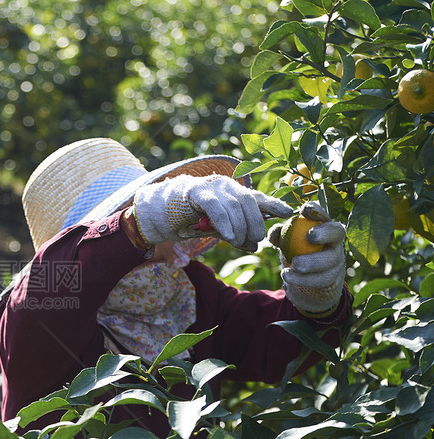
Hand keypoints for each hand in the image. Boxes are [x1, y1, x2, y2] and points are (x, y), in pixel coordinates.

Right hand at [132, 174, 292, 251]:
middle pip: (248, 201)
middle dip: (255, 222)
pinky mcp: (194, 191)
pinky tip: (229, 236)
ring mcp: (209, 186)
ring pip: (234, 204)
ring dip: (241, 225)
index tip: (288, 213)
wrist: (157, 213)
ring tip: (240, 240)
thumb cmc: (188, 220)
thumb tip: (254, 246)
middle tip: (256, 239)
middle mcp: (224, 184)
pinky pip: (215, 206)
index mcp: (231, 191)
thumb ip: (235, 234)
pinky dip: (225, 222)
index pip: (256, 196)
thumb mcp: (216, 229)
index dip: (273, 204)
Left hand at [267, 202, 345, 314]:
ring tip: (293, 264)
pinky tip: (288, 277)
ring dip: (312, 262)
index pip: (324, 214)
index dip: (317, 210)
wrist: (307, 276)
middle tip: (309, 236)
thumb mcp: (286, 241)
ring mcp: (337, 259)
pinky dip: (303, 279)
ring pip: (330, 260)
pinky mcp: (333, 278)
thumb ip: (280, 234)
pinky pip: (321, 279)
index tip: (304, 210)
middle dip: (324, 232)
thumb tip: (275, 232)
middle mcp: (335, 240)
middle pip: (337, 232)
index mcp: (324, 226)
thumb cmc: (295, 251)